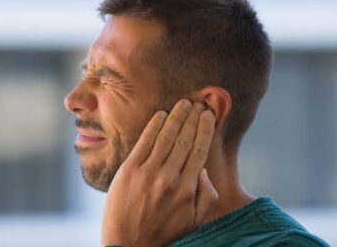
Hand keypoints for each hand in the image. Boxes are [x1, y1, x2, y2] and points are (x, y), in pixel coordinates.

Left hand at [102, 99, 218, 246]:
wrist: (128, 244)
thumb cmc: (164, 232)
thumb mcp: (194, 221)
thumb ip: (206, 196)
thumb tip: (203, 170)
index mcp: (187, 189)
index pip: (200, 151)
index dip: (205, 130)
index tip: (209, 116)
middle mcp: (169, 178)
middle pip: (185, 140)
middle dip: (193, 119)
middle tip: (198, 104)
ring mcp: (147, 173)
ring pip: (166, 137)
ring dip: (176, 117)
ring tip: (184, 104)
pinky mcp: (129, 171)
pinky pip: (144, 142)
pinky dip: (154, 126)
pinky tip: (161, 115)